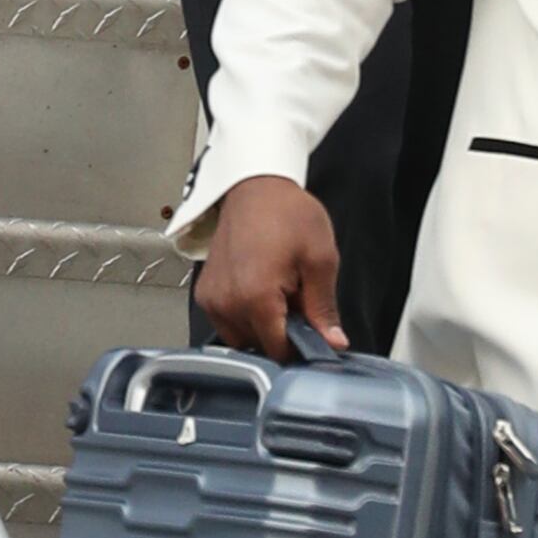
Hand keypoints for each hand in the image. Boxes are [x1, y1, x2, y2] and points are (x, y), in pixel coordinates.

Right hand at [192, 176, 341, 357]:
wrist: (254, 187)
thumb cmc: (286, 213)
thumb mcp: (320, 259)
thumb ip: (324, 308)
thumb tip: (333, 342)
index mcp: (256, 298)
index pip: (279, 351)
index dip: (301, 347)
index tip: (313, 333)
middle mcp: (227, 303)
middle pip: (259, 346)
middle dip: (281, 333)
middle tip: (298, 302)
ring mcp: (212, 299)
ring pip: (242, 337)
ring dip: (262, 326)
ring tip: (278, 293)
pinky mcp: (205, 293)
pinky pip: (227, 322)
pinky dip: (245, 315)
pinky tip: (259, 290)